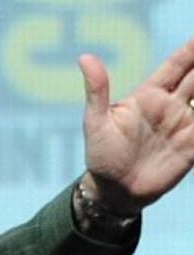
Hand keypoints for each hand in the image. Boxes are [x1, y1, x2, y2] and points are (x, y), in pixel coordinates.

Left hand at [80, 39, 193, 213]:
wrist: (115, 191)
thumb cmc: (101, 156)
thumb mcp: (96, 122)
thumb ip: (97, 90)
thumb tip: (84, 57)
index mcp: (149, 95)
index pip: (176, 65)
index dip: (191, 50)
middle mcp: (171, 106)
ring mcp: (184, 124)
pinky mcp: (193, 145)